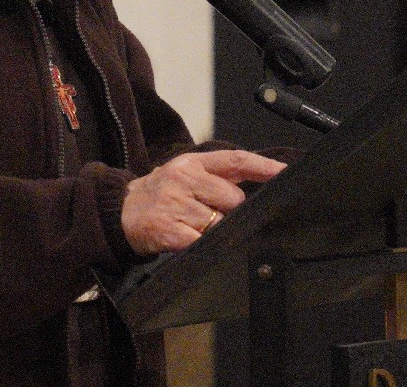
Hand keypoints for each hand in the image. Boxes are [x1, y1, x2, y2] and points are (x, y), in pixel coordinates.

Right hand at [120, 149, 286, 255]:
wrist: (120, 212)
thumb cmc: (160, 194)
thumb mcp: (185, 174)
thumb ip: (218, 177)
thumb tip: (257, 189)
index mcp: (191, 163)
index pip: (235, 160)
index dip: (264, 167)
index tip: (286, 173)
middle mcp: (184, 179)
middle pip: (233, 198)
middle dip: (229, 210)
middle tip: (208, 212)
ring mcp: (175, 204)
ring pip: (219, 222)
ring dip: (213, 230)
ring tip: (192, 225)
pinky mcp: (169, 230)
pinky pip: (202, 241)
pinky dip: (200, 244)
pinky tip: (187, 238)